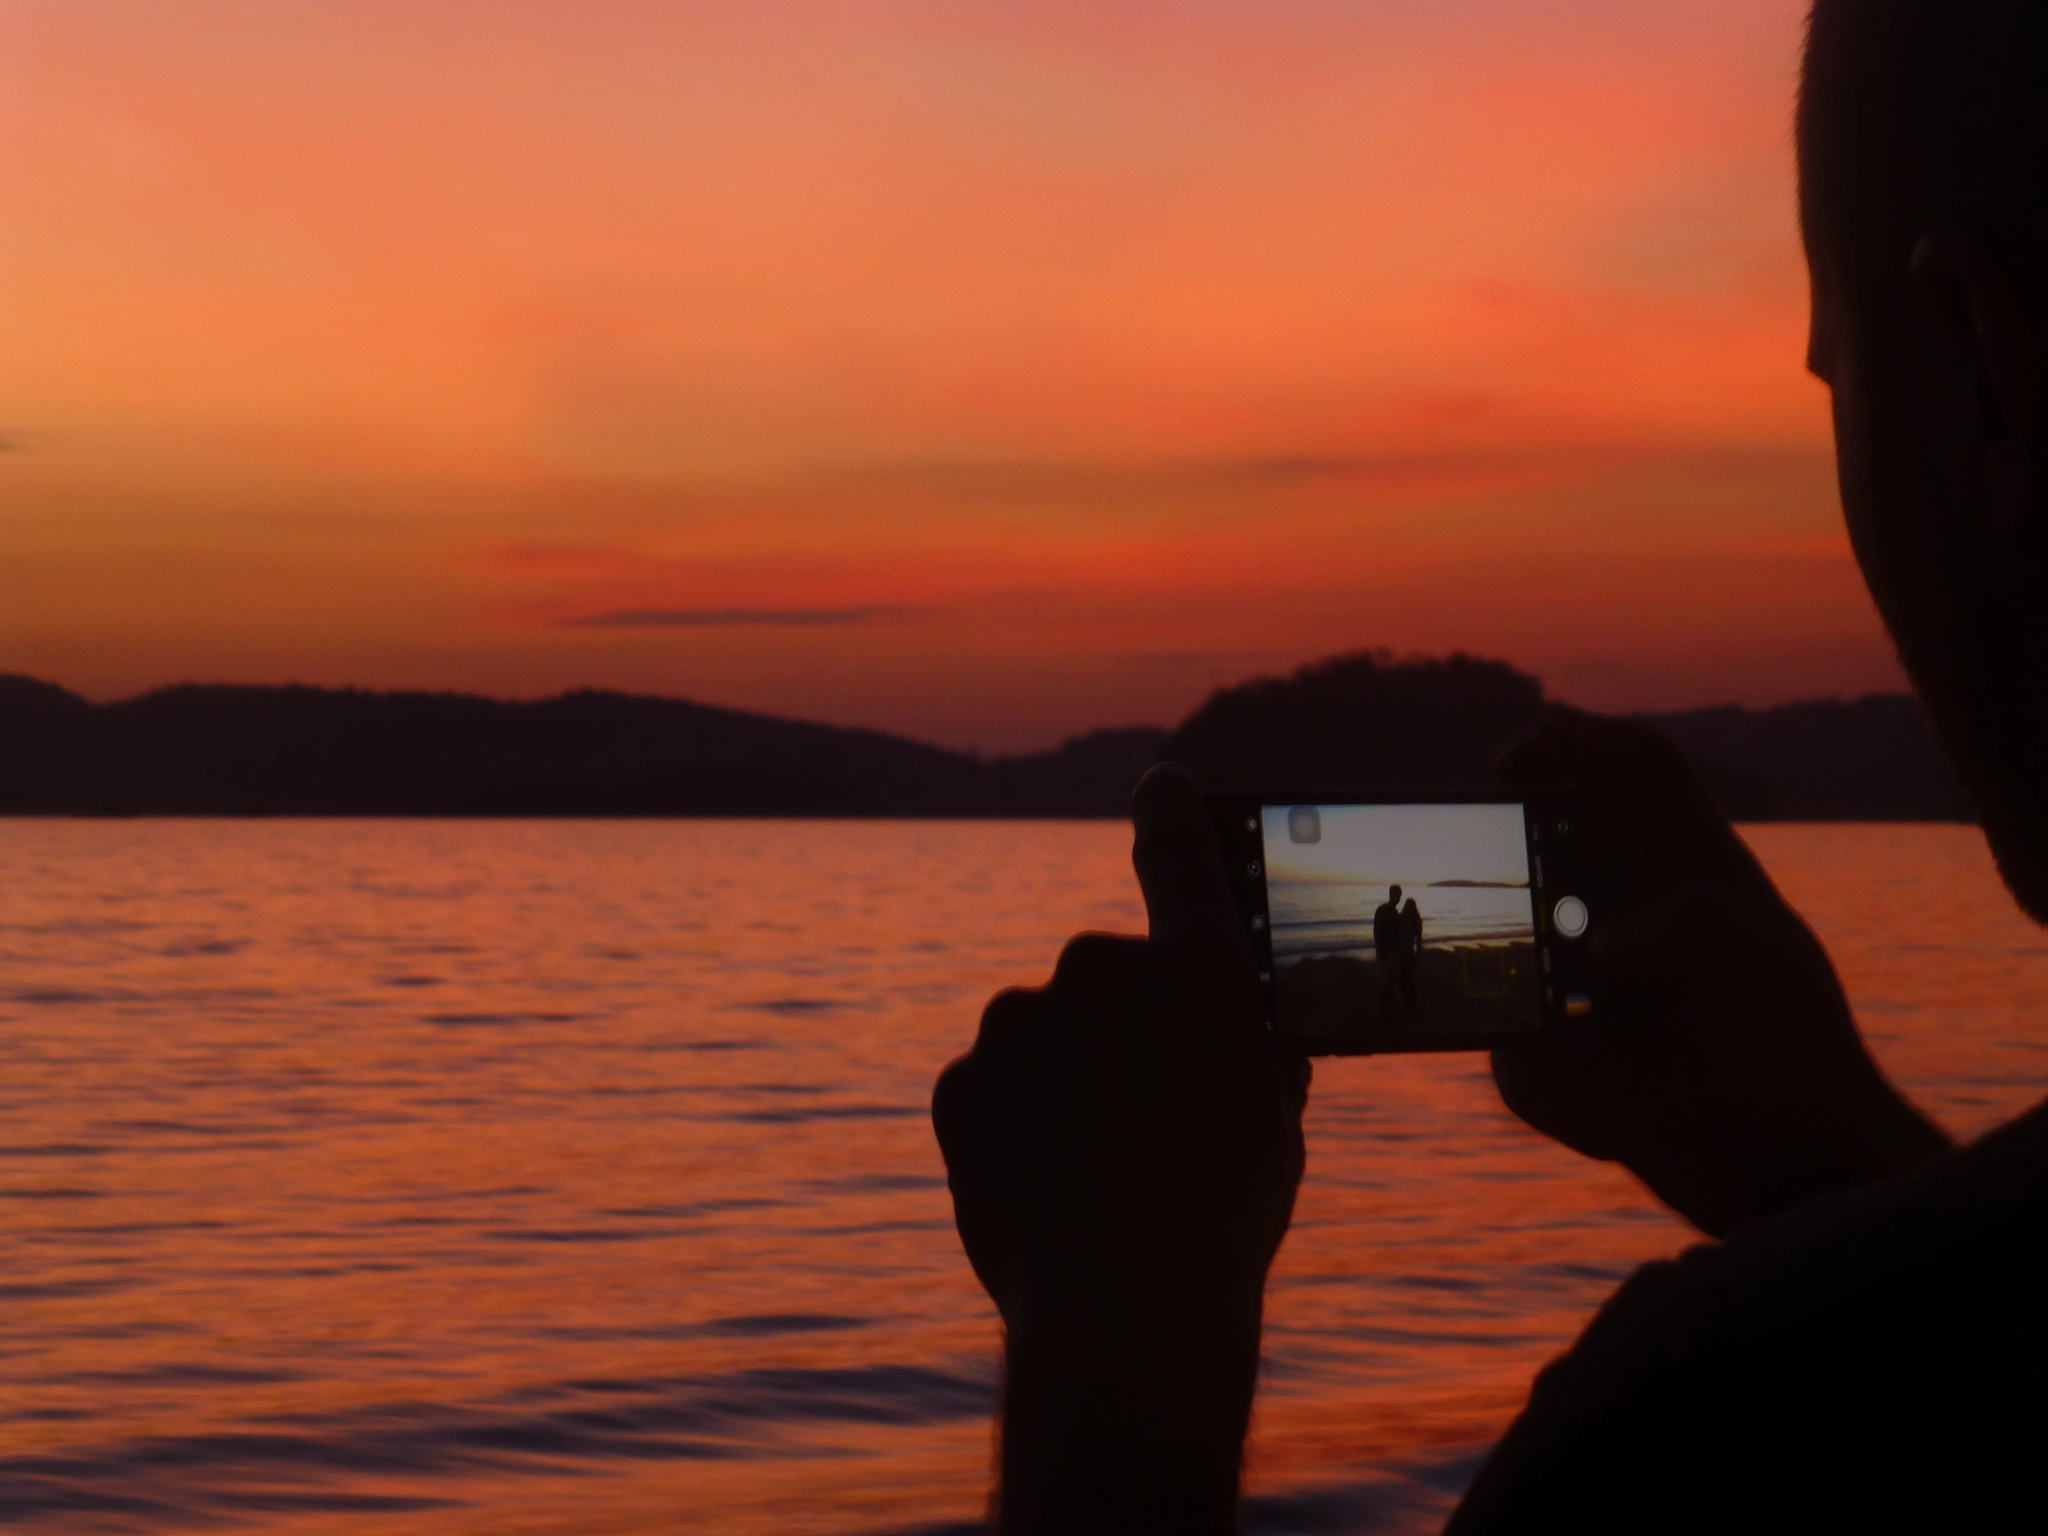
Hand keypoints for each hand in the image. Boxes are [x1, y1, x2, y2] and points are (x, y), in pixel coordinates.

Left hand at [932, 764, 1310, 1533]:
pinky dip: (1018, 1125)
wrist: (1120, 1307)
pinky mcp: (960, 1079)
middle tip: (1148, 1118)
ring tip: (1099, 1171)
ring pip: (1046, 1038)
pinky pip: (996, 1089)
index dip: (1171, 810)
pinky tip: (1051, 1185)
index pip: (1178, 846)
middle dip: (1122, 1031)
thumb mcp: (1271, 1115)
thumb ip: (1243, 1047)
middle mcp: (1099, 967)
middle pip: (1108, 980)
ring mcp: (1018, 1020)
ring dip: (1066, 1082)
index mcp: (1196, 965)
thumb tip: (1227, 1034)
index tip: (1160, 786)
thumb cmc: (1223, 1214)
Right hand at [1492, 714, 1951, 1237]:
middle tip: (1493, 923)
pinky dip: (1553, 1095)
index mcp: (1693, 866)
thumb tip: (1600, 954)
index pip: (1631, 765)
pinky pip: (1521, 1066)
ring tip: (1578, 1049)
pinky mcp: (1577, 1066)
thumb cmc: (1792, 1052)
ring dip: (1531, 1019)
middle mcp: (1637, 918)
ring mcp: (1598, 993)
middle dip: (1512, 899)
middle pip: (1543, 869)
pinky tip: (1611, 1120)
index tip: (1503, 766)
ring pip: (1513, 975)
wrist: (1794, 1175)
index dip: (1568, 743)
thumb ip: (1685, 924)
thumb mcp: (1754, 962)